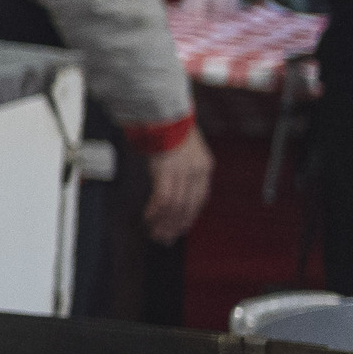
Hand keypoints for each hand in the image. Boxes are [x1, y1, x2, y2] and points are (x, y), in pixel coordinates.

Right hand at [143, 128, 214, 245]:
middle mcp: (197, 172)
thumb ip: (181, 168)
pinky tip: (148, 219)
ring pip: (176, 206)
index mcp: (205, 167)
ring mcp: (183, 172)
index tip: (180, 229)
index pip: (199, 200)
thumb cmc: (170, 128)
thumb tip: (169, 184)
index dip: (189, 217)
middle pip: (188, 206)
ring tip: (156, 234)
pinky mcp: (168, 171)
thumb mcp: (184, 149)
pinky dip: (155, 211)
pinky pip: (162, 198)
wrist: (165, 114)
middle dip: (175, 225)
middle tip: (166, 239)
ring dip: (164, 222)